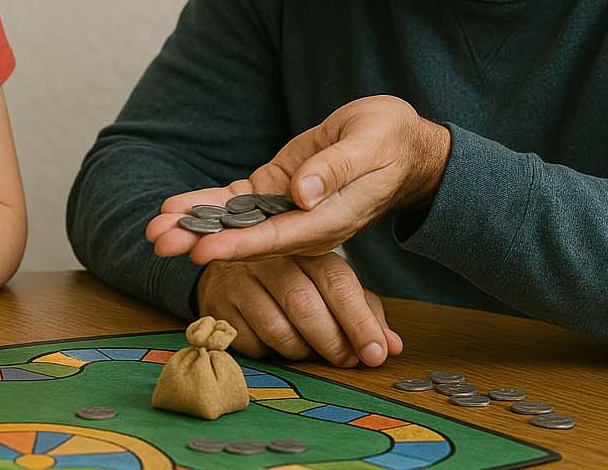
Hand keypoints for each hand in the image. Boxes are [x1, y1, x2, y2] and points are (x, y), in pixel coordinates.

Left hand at [146, 96, 449, 263]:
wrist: (398, 142)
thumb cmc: (389, 142)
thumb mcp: (368, 145)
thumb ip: (335, 170)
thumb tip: (303, 194)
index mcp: (328, 220)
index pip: (276, 238)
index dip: (237, 246)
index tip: (202, 251)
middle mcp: (302, 224)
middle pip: (246, 238)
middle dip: (200, 240)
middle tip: (158, 241)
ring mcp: (286, 210)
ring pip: (234, 222)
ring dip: (194, 225)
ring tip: (154, 228)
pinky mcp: (276, 191)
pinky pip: (237, 203)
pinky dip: (207, 204)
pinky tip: (176, 207)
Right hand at [196, 255, 401, 367]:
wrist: (224, 264)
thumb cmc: (289, 277)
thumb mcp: (327, 285)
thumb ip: (361, 310)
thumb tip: (391, 346)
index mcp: (303, 247)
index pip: (336, 280)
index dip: (359, 321)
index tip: (377, 353)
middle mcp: (268, 257)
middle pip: (305, 305)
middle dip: (333, 342)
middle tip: (347, 360)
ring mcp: (238, 280)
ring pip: (277, 330)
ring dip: (301, 350)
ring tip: (309, 348)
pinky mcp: (216, 305)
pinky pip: (251, 344)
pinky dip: (270, 352)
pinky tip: (274, 342)